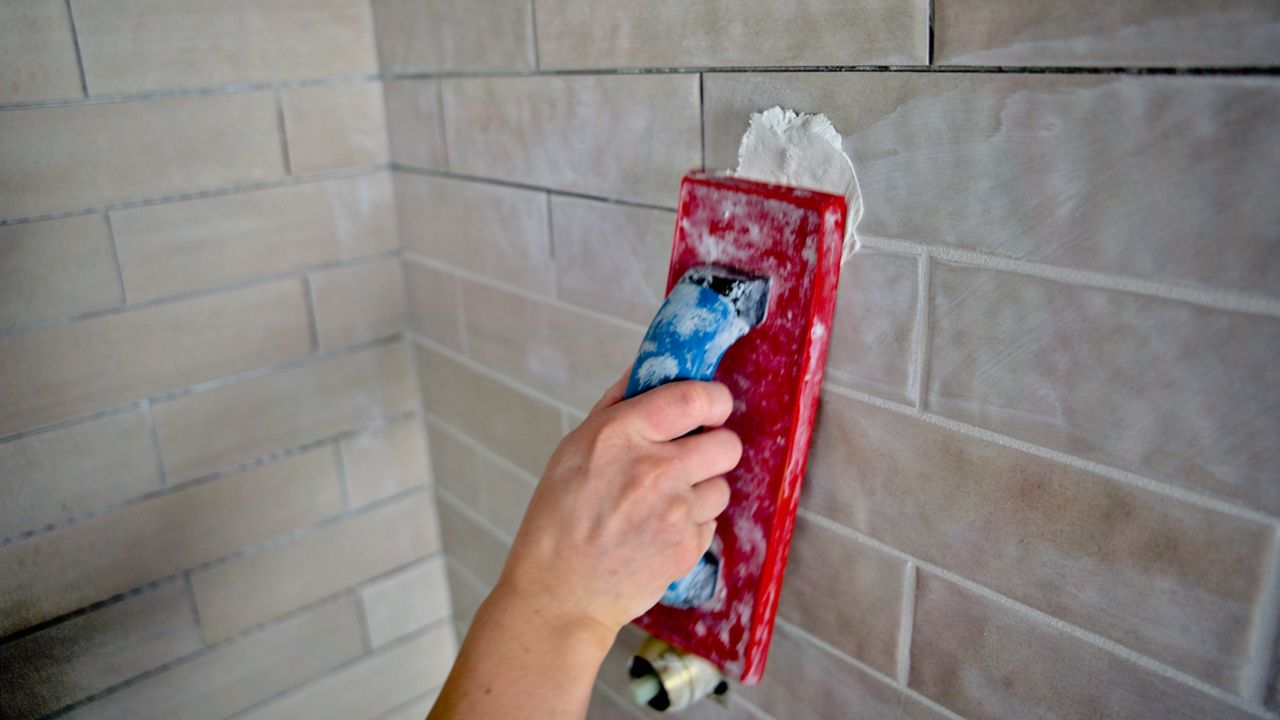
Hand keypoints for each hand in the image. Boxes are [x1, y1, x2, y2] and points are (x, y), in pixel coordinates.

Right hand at [494, 372, 741, 637]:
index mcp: (621, 434)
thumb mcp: (574, 448)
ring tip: (663, 504)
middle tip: (692, 457)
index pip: (694, 398)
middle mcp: (655, 468)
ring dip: (701, 491)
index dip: (714, 400)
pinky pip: (710, 522)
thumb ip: (617, 405)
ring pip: (722, 485)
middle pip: (726, 443)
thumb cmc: (558, 518)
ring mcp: (676, 510)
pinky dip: (691, 525)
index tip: (711, 406)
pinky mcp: (688, 545)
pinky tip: (657, 532)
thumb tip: (647, 369)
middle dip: (715, 447)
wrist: (560, 593)